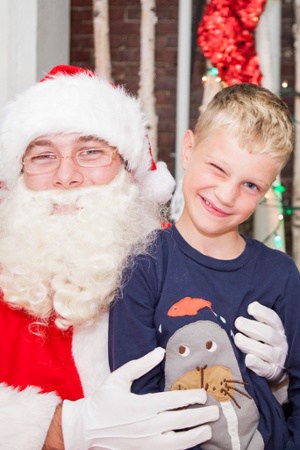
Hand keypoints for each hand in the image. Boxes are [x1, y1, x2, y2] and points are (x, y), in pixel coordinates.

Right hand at [62, 347, 218, 449]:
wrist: (85, 430)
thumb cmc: (102, 401)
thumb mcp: (118, 378)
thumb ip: (140, 365)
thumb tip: (160, 352)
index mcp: (140, 406)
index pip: (172, 401)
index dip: (190, 398)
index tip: (203, 394)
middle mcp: (146, 426)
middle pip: (180, 422)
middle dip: (200, 416)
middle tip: (215, 411)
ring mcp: (145, 443)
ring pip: (177, 443)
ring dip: (195, 436)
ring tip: (208, 430)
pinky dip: (181, 448)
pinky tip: (190, 442)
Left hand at [234, 301, 287, 381]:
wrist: (277, 366)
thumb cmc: (265, 342)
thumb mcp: (265, 328)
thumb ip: (257, 320)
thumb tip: (244, 308)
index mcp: (279, 329)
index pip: (273, 319)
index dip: (262, 313)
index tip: (250, 308)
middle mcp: (281, 343)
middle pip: (268, 334)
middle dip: (251, 327)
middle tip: (238, 322)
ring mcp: (278, 358)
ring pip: (265, 351)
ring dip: (249, 344)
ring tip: (238, 339)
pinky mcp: (272, 372)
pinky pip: (265, 369)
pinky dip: (256, 363)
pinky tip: (248, 358)